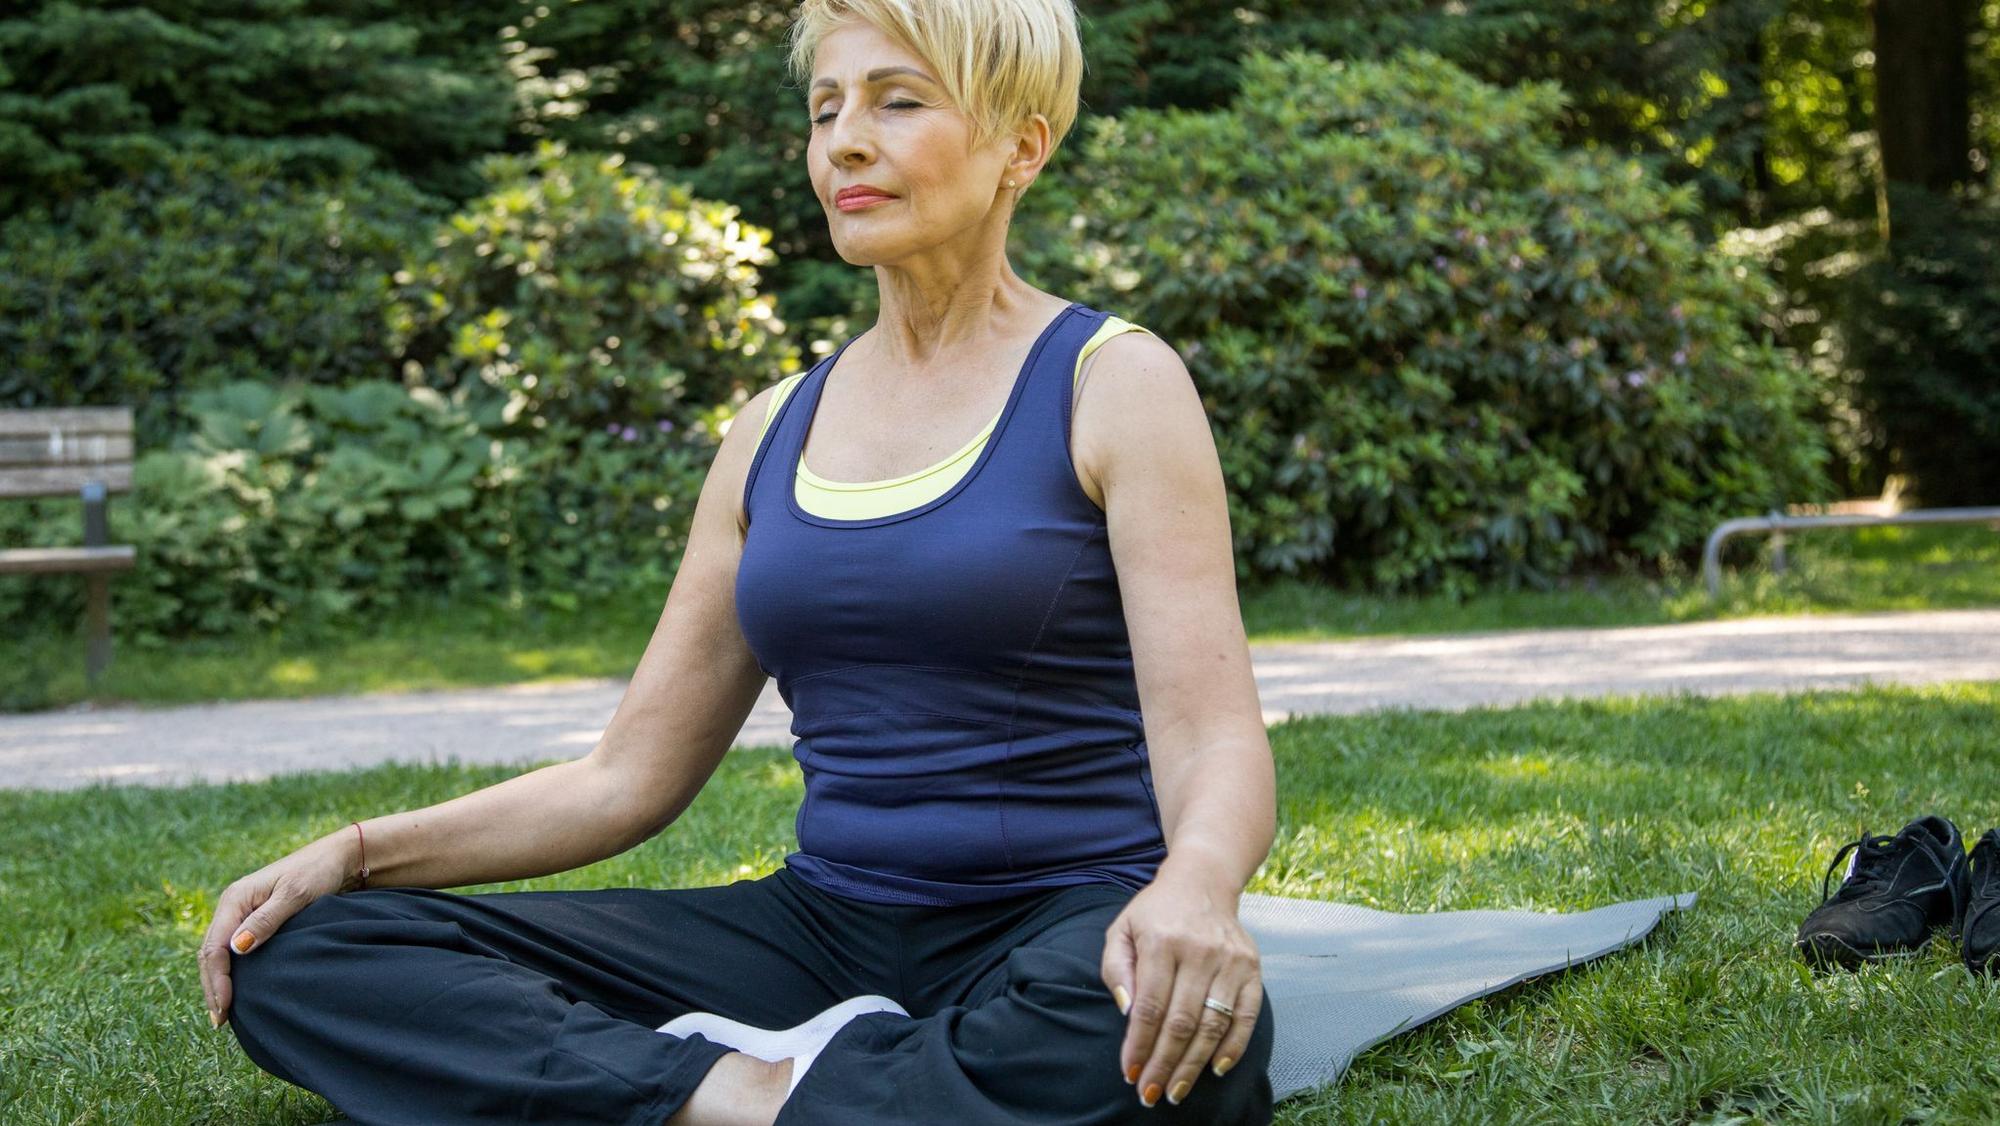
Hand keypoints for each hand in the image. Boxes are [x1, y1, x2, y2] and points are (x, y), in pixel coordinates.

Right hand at [198, 830, 356, 1029]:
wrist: (338, 858)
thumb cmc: (318, 872)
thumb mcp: (295, 895)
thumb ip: (266, 920)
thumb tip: (237, 949)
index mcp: (236, 898)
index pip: (214, 947)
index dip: (217, 980)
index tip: (225, 1007)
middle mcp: (232, 906)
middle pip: (210, 953)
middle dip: (212, 987)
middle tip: (220, 1020)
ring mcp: (241, 913)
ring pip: (218, 953)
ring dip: (218, 982)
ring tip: (222, 1013)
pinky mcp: (253, 920)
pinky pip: (232, 950)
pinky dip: (230, 972)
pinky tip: (235, 991)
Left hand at [1100, 865, 1263, 1108]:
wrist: (1203, 881)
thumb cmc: (1155, 912)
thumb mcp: (1122, 930)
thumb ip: (1116, 969)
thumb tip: (1127, 1011)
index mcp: (1161, 940)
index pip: (1151, 1005)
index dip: (1140, 1044)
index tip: (1129, 1073)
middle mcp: (1199, 950)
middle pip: (1181, 1021)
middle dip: (1164, 1064)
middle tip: (1151, 1094)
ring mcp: (1230, 960)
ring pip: (1213, 1024)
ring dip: (1194, 1064)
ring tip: (1177, 1090)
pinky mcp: (1252, 967)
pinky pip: (1246, 1015)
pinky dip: (1234, 1046)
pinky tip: (1216, 1068)